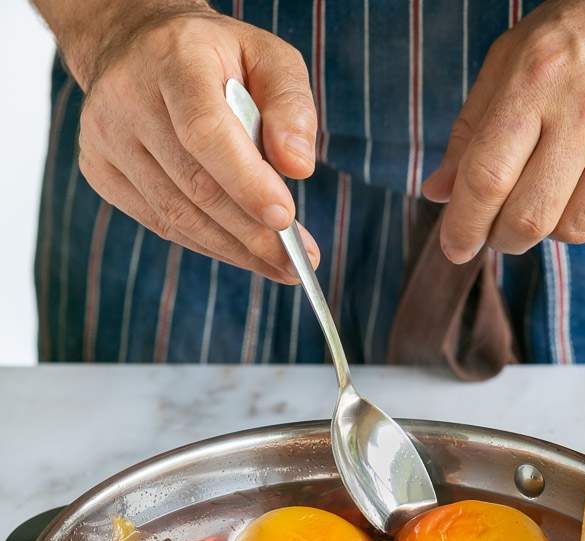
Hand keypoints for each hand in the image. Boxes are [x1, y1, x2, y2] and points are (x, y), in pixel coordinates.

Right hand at [69, 2, 318, 282]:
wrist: (137, 45)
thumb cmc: (216, 57)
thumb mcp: (267, 57)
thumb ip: (291, 106)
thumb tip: (299, 167)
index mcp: (172, 58)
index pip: (204, 131)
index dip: (246, 182)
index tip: (285, 218)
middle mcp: (126, 96)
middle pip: (194, 184)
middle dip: (252, 232)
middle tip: (296, 262)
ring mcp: (105, 136)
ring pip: (176, 215)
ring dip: (233, 249)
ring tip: (278, 265)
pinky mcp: (99, 169)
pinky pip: (160, 223)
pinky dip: (207, 244)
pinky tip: (241, 252)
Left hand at [424, 0, 584, 261]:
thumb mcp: (516, 56)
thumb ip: (473, 126)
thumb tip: (440, 192)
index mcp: (536, 77)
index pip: (486, 178)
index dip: (463, 226)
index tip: (454, 247)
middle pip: (529, 218)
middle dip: (505, 238)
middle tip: (504, 229)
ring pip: (576, 229)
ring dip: (556, 226)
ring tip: (561, 190)